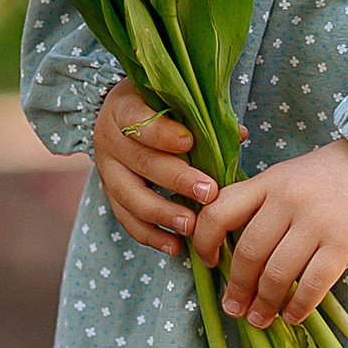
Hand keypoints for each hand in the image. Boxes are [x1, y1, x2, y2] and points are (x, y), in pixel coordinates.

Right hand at [92, 82, 217, 255]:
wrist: (122, 118)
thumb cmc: (155, 107)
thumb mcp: (172, 100)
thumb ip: (203, 116)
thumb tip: (240, 135)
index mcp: (123, 109)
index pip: (138, 121)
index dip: (162, 133)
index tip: (190, 143)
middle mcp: (109, 139)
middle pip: (140, 162)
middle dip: (176, 180)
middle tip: (208, 193)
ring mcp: (108, 170)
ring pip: (130, 197)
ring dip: (163, 214)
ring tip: (192, 227)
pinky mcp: (110, 195)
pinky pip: (127, 220)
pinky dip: (151, 236)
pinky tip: (175, 247)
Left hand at [187, 139, 347, 328]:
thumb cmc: (335, 174)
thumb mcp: (291, 175)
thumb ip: (264, 203)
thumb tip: (239, 249)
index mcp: (269, 182)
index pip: (220, 212)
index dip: (205, 242)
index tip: (209, 263)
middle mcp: (287, 201)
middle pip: (249, 253)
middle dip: (238, 287)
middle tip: (234, 308)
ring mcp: (316, 223)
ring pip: (277, 274)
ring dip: (264, 304)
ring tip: (260, 320)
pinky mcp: (343, 245)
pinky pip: (312, 284)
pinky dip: (298, 306)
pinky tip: (292, 317)